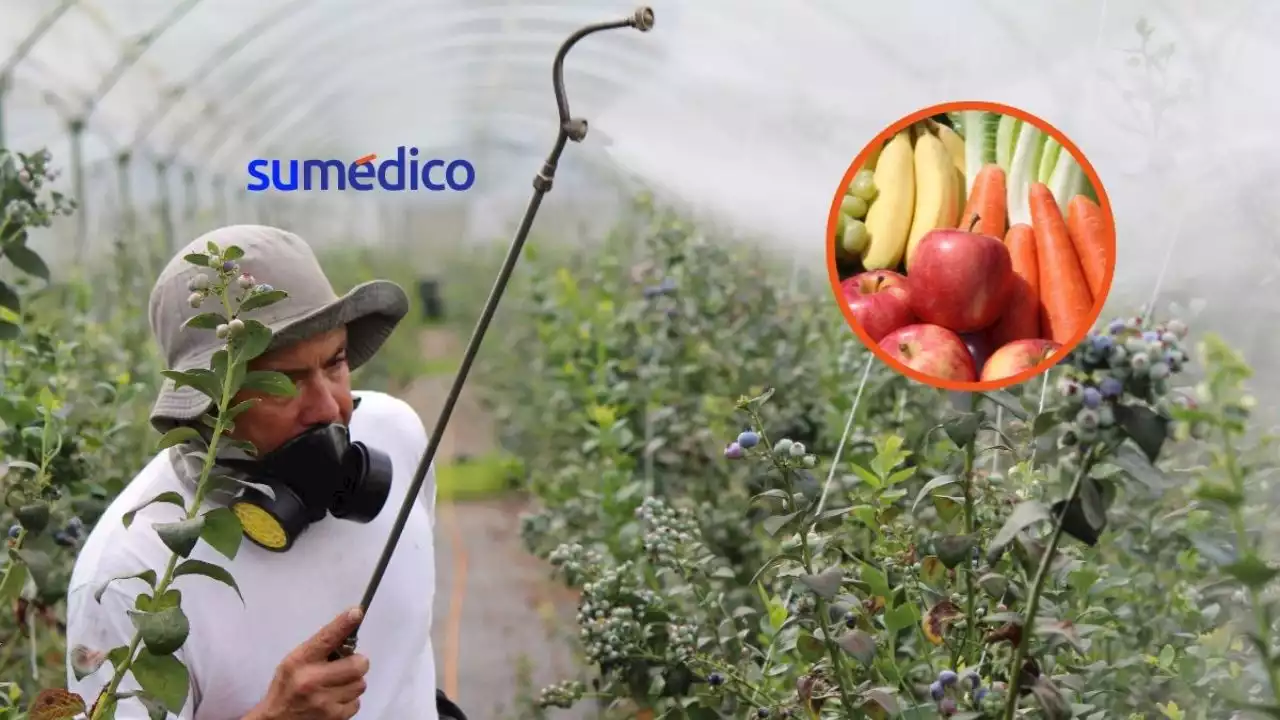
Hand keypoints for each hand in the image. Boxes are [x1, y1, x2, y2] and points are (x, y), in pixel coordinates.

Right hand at [246, 607, 369, 719]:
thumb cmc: (286, 688)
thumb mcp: (294, 663)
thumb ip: (317, 650)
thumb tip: (347, 635)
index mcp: (300, 662)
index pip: (326, 639)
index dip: (343, 625)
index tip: (356, 612)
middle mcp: (312, 680)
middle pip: (358, 664)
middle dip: (357, 663)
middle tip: (348, 665)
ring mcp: (325, 701)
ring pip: (360, 684)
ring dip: (352, 683)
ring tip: (336, 686)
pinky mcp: (334, 717)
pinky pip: (357, 703)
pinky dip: (349, 701)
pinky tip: (334, 701)